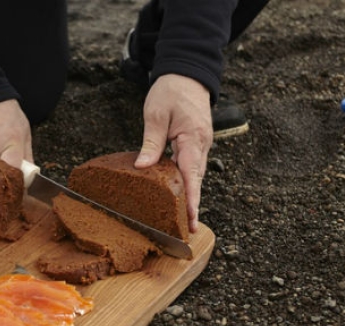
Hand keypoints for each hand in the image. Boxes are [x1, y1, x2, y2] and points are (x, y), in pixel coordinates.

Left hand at [134, 74, 212, 232]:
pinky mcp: (195, 146)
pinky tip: (179, 199)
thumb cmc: (172, 91)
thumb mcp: (156, 114)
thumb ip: (151, 142)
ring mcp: (201, 147)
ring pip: (195, 177)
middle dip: (192, 206)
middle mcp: (201, 146)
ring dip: (191, 199)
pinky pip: (191, 169)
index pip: (192, 174)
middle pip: (197, 181)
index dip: (191, 198)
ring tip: (183, 223)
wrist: (188, 75)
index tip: (190, 217)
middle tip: (186, 231)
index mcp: (193, 138)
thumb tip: (143, 167)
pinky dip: (187, 185)